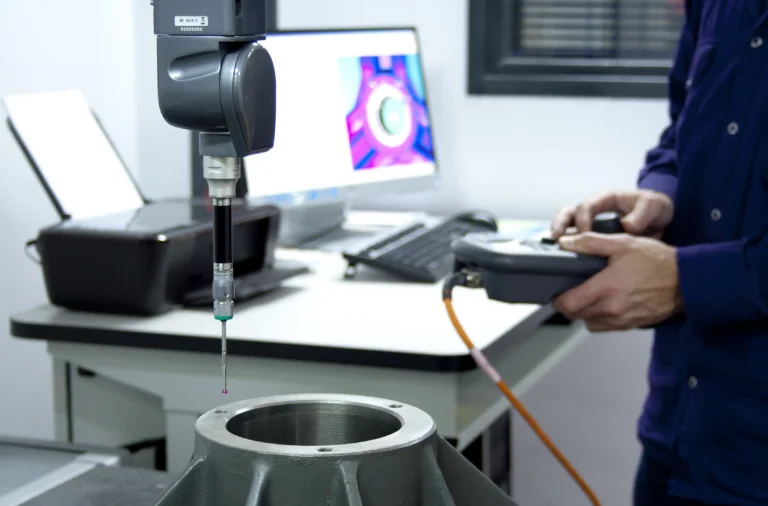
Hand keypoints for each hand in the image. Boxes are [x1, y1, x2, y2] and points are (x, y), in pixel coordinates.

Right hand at [550, 190, 673, 238]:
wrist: (661, 222)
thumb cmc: (655, 210)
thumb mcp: (655, 207)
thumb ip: (643, 213)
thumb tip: (626, 225)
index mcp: (605, 200)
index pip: (586, 206)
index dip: (582, 219)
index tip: (585, 233)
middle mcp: (593, 211)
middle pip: (568, 213)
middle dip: (560, 224)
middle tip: (556, 237)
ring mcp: (590, 224)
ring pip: (566, 225)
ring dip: (558, 235)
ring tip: (554, 248)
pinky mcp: (591, 238)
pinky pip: (573, 240)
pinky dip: (566, 247)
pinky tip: (563, 259)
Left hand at [552, 233, 682, 331]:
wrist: (687, 280)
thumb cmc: (657, 261)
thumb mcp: (622, 244)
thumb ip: (590, 243)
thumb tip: (566, 242)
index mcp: (606, 288)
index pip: (568, 304)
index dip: (558, 299)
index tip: (557, 291)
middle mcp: (611, 309)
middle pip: (575, 315)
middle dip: (569, 304)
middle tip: (572, 290)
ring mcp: (621, 320)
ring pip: (589, 322)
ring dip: (585, 312)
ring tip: (590, 295)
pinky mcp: (631, 325)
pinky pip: (606, 326)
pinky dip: (601, 317)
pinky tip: (607, 303)